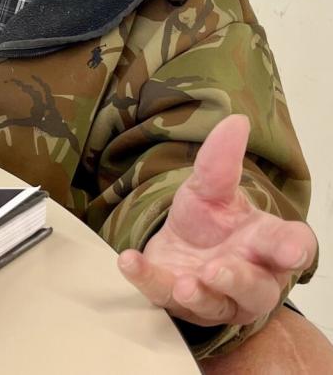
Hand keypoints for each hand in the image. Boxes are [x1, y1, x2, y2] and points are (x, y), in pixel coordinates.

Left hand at [117, 114, 315, 327]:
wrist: (179, 249)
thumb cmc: (208, 224)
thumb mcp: (210, 188)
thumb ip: (221, 160)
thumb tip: (236, 121)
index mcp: (264, 244)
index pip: (291, 246)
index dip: (294, 249)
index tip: (292, 250)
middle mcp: (248, 276)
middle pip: (256, 285)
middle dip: (239, 279)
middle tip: (218, 269)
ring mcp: (215, 295)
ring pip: (217, 303)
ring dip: (200, 293)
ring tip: (185, 282)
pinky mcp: (178, 302)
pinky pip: (163, 295)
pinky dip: (147, 279)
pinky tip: (130, 261)